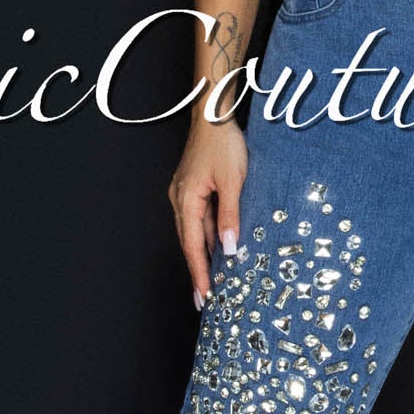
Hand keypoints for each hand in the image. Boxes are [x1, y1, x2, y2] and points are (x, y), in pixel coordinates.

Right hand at [169, 116, 247, 309]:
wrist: (213, 114)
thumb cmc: (223, 144)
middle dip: (198, 271)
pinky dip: (209, 234)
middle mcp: (180, 199)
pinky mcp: (192, 187)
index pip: (193, 246)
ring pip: (196, 230)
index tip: (203, 297)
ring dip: (204, 254)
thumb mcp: (233, 181)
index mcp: (186, 200)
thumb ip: (230, 216)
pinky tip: (220, 245)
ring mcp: (184, 193)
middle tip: (205, 299)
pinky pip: (200, 217)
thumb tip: (229, 248)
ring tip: (214, 279)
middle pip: (190, 243)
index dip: (199, 273)